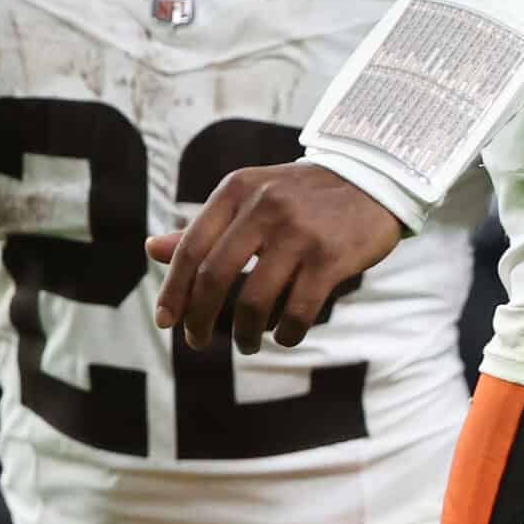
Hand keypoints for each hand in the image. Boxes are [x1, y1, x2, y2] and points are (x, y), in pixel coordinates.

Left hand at [147, 162, 399, 353]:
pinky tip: (284, 336)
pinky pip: (297, 311)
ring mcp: (299, 232)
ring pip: (254, 301)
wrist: (371, 179)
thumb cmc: (300, 196)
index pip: (192, 247)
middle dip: (200, 319)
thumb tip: (152, 249)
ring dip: (245, 334)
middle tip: (198, 342)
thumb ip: (205, 227)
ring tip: (247, 345)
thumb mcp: (249, 198)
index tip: (166, 322)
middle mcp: (264, 206)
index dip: (174, 290)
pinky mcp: (330, 257)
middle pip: (215, 277)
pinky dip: (286, 334)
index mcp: (237, 190)